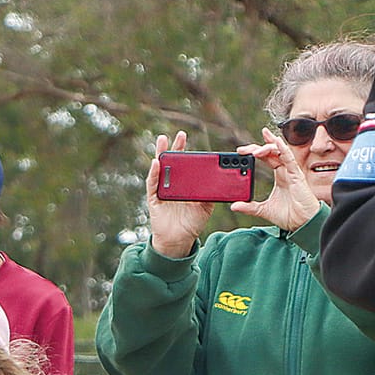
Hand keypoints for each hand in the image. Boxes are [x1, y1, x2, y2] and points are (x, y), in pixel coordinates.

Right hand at [145, 132, 213, 259]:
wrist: (179, 241)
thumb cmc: (192, 223)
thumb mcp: (206, 207)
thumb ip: (211, 194)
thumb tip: (221, 182)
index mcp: (185, 185)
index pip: (187, 165)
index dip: (189, 153)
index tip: (194, 140)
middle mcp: (172, 185)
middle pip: (174, 163)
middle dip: (176, 147)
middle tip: (181, 134)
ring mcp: (161, 191)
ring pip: (160, 169)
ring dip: (160, 154)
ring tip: (162, 139)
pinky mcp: (153, 199)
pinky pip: (153, 184)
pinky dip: (154, 173)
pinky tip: (157, 163)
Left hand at [233, 127, 322, 232]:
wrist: (303, 223)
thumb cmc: (289, 215)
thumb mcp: (263, 210)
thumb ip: (249, 207)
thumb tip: (233, 206)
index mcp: (279, 176)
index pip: (267, 158)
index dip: (256, 151)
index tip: (241, 150)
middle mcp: (286, 171)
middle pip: (272, 152)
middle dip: (257, 147)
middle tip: (242, 149)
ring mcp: (292, 172)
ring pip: (280, 153)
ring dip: (266, 148)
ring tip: (253, 151)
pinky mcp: (297, 175)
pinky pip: (290, 159)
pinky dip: (283, 149)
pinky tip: (275, 142)